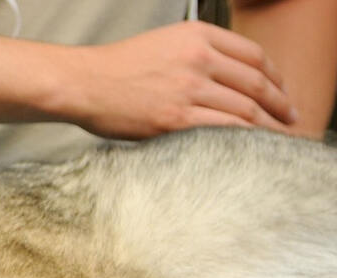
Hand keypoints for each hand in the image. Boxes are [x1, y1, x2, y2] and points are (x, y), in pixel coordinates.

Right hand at [63, 21, 296, 138]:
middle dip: (280, 103)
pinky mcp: (176, 119)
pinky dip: (244, 139)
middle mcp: (198, 58)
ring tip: (276, 137)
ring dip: (267, 125)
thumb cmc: (116, 69)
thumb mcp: (163, 43)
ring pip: (245, 109)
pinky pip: (224, 130)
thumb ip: (198, 53)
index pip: (254, 54)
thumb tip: (228, 79)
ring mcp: (188, 89)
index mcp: (197, 36)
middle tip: (290, 117)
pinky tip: (250, 146)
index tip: (282, 90)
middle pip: (256, 83)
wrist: (82, 83)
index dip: (276, 75)